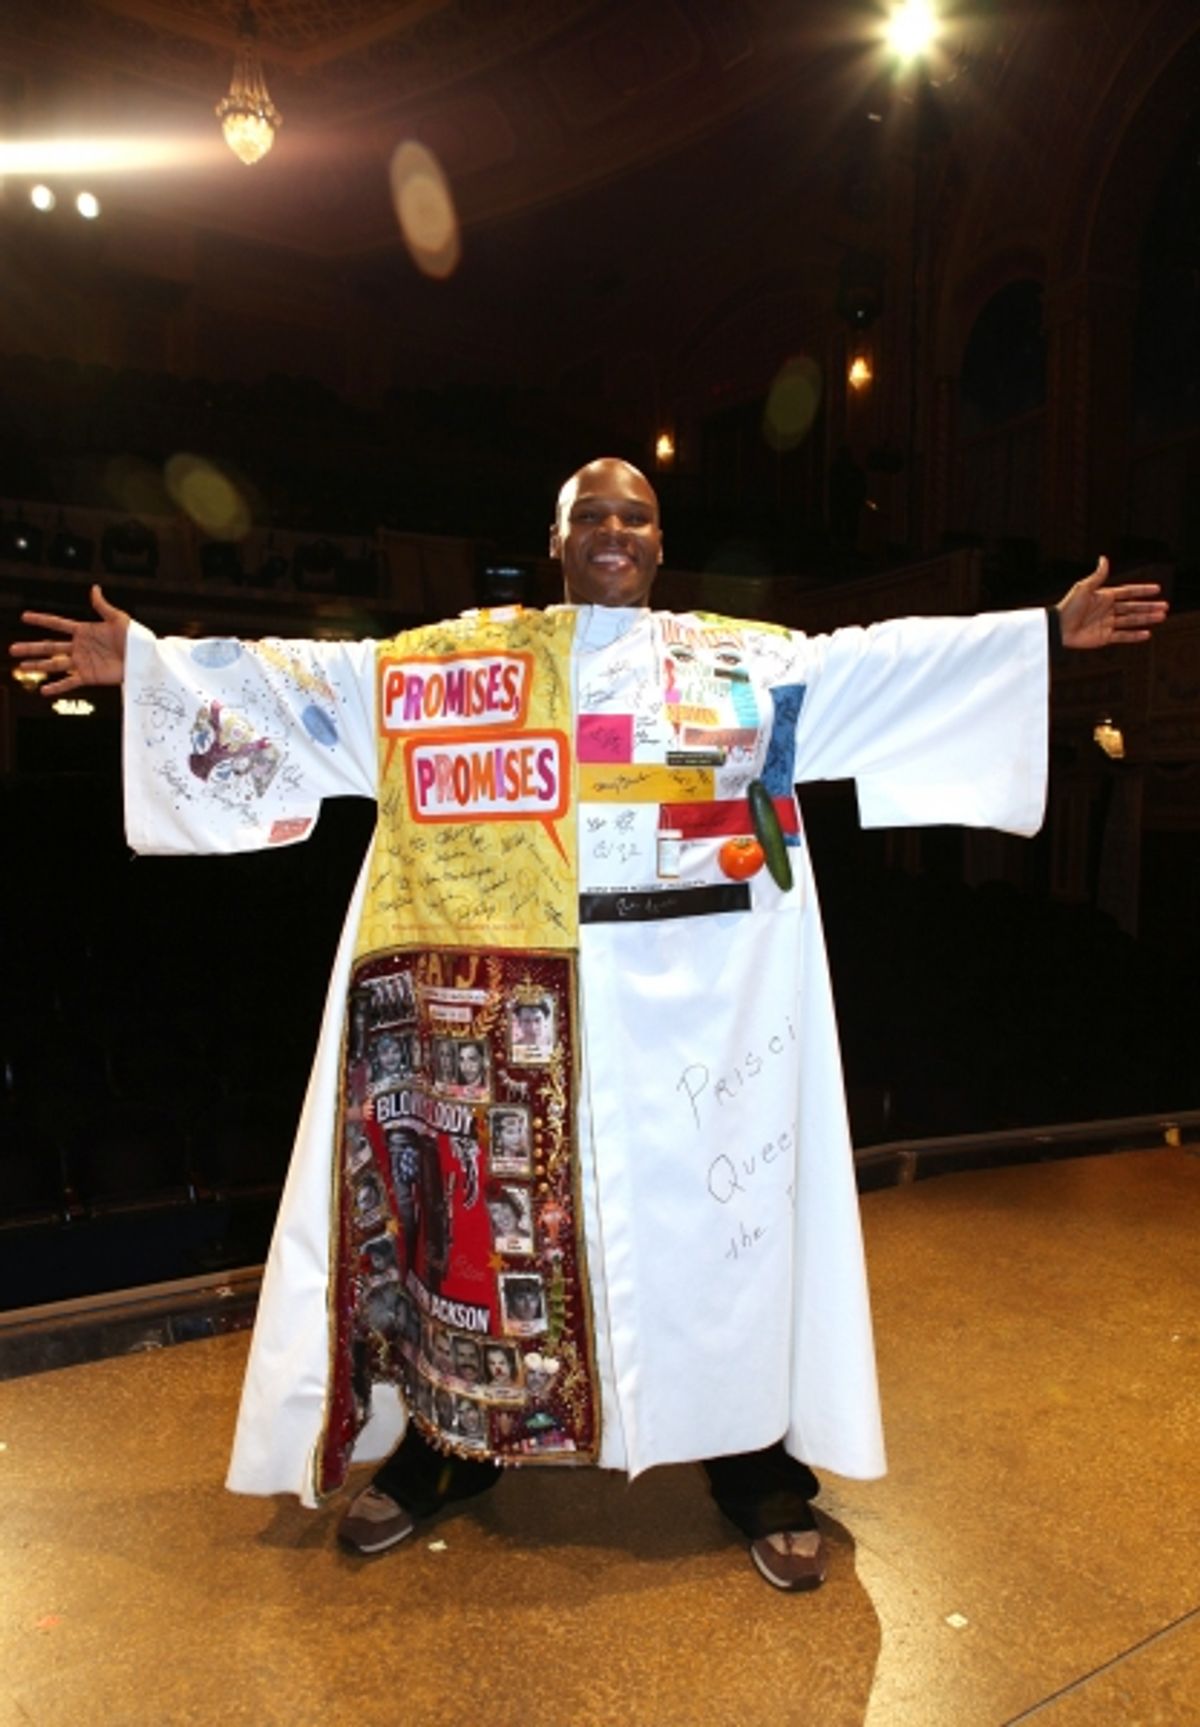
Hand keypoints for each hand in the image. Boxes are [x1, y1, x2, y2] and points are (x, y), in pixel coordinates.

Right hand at [10, 584, 130, 693]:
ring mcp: (82, 662)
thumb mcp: (119, 619)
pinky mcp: (89, 676)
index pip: (58, 624)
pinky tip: (43, 691)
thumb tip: (94, 588)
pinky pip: (69, 682)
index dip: (41, 620)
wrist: (145, 659)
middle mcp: (79, 647)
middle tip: (12, 649)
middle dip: (31, 648)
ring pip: (54, 664)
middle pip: (49, 646)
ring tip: (21, 668)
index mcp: (84, 631)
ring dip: (37, 666)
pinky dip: (57, 687)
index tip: (24, 617)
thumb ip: (103, 606)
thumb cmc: (135, 638)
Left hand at [1056, 556, 1168, 649]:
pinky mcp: (1104, 637)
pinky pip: (1123, 636)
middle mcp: (1108, 609)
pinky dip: (1135, 636)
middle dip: (1149, 607)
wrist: (1058, 628)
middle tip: (1165, 606)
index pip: (1128, 592)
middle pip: (1133, 607)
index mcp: (1104, 596)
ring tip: (1161, 617)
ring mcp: (1107, 623)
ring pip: (1131, 621)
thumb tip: (1104, 559)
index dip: (1142, 591)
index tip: (1157, 589)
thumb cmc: (1068, 607)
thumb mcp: (1083, 588)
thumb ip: (1097, 576)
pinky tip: (1147, 634)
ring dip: (1146, 619)